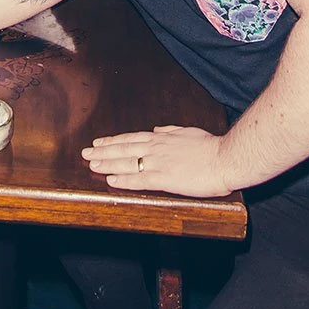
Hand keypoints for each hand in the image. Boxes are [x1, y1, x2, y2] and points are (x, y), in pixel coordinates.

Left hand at [82, 126, 232, 197]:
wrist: (225, 158)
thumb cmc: (210, 146)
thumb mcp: (187, 132)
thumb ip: (170, 131)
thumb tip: (157, 129)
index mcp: (161, 138)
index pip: (131, 139)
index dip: (113, 141)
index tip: (98, 142)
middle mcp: (155, 148)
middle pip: (123, 149)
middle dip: (102, 151)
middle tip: (84, 153)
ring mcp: (158, 163)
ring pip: (126, 162)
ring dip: (106, 163)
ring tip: (91, 164)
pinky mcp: (164, 178)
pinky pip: (138, 179)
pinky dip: (123, 179)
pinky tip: (110, 180)